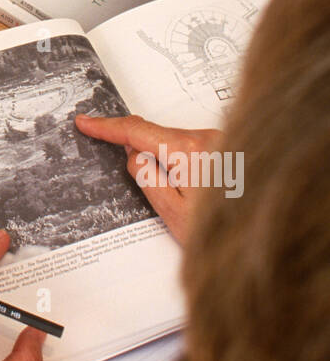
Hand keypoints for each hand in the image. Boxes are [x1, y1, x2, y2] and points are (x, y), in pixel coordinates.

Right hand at [74, 114, 225, 244]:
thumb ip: (146, 177)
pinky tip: (202, 195)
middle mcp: (208, 138)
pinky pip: (197, 151)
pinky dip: (189, 167)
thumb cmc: (229, 232)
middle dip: (147, 157)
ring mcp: (223, 141)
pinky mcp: (233, 148)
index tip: (87, 122)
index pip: (136, 131)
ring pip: (179, 146)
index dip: (107, 127)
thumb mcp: (173, 213)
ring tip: (194, 206)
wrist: (272, 238)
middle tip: (161, 194)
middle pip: (159, 137)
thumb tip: (134, 155)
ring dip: (173, 166)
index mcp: (188, 151)